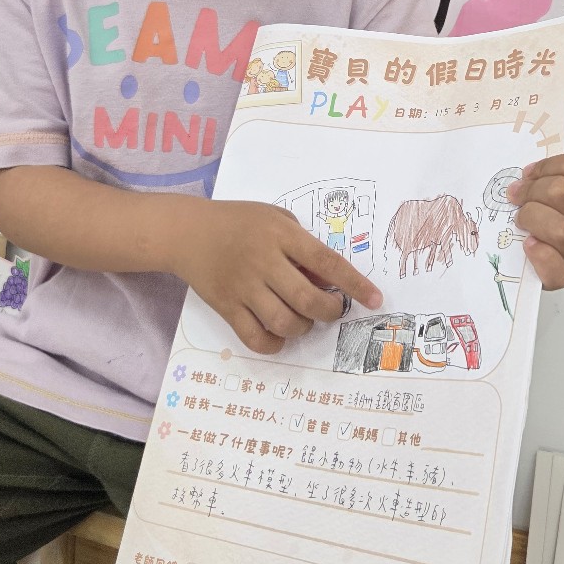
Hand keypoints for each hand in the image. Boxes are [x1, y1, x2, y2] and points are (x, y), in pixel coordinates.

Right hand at [179, 199, 381, 354]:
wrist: (188, 231)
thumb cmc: (240, 222)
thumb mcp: (276, 219)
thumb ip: (303, 245)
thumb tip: (327, 281)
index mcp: (281, 235)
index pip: (326, 261)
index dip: (354, 283)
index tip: (376, 299)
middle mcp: (263, 261)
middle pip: (307, 299)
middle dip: (329, 311)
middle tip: (331, 309)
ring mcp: (243, 286)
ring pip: (283, 322)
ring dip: (302, 328)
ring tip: (302, 320)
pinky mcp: (226, 306)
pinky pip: (254, 337)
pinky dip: (273, 344)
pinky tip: (279, 336)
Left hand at [508, 123, 563, 290]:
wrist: (511, 237)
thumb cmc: (538, 203)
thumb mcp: (559, 171)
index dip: (545, 166)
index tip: (528, 173)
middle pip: (562, 192)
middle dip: (533, 191)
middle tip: (517, 197)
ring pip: (560, 228)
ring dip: (531, 218)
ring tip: (521, 220)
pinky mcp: (558, 277)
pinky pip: (558, 272)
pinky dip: (542, 257)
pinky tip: (529, 245)